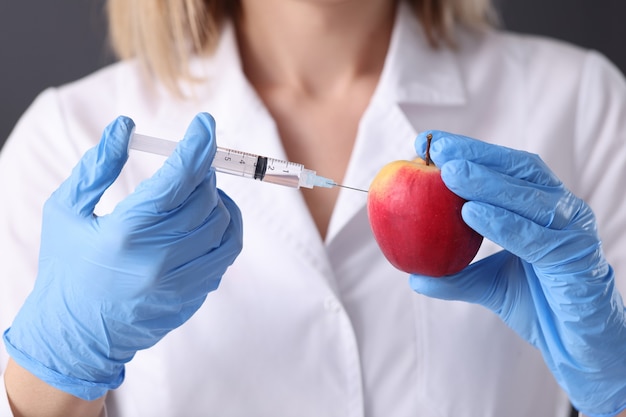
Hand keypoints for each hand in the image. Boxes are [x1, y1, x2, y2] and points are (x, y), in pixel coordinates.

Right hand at [3, 113, 242, 399]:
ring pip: (223, 225)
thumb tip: (125, 127)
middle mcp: (158, 259)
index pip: (177, 178)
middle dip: (204, 171)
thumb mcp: (65, 212)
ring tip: (200, 190)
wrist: (75, 336)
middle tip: (194, 162)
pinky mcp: (193, 297)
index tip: (205, 124)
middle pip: (205, 200)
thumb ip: (97, 167)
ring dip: (217, 199)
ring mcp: (180, 282)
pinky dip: (224, 229)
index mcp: (125, 233)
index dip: (197, 145)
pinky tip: (206, 221)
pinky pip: (225, 254)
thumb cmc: (66, 268)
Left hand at [409, 131, 625, 416]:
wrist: (580, 347)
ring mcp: (574, 234)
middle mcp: (563, 212)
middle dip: (477, 155)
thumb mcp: (490, 284)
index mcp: (544, 208)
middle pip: (521, 170)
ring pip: (530, 198)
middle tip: (437, 148)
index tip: (431, 143)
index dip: (473, 153)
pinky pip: (538, 238)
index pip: (509, 168)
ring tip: (450, 173)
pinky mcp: (578, 262)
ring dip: (488, 182)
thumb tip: (413, 276)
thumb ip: (456, 275)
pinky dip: (504, 223)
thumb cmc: (542, 305)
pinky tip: (472, 212)